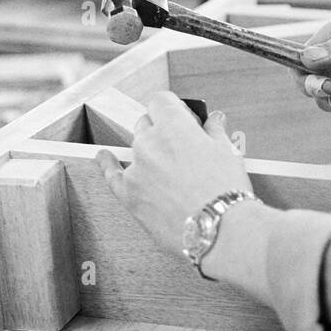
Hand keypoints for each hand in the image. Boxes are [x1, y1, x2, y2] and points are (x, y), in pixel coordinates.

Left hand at [96, 92, 251, 256]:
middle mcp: (149, 142)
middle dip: (162, 128)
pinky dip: (107, 164)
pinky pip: (112, 175)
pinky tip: (104, 157)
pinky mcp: (129, 195)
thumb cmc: (225, 190)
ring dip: (149, 151)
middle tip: (182, 146)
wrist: (218, 229)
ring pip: (136, 148)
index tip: (184, 118)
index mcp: (173, 125)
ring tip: (168, 166)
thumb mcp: (227, 151)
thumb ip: (214, 130)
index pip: (162, 101)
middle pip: (147, 123)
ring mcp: (136, 168)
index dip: (175, 108)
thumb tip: (214, 120)